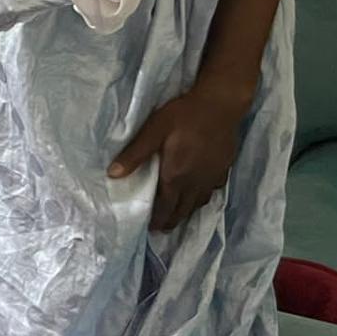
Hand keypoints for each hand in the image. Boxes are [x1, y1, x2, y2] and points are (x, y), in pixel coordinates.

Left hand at [108, 84, 251, 230]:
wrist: (220, 106)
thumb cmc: (183, 116)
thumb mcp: (153, 130)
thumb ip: (134, 154)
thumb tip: (113, 175)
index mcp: (176, 176)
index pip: (166, 206)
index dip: (158, 219)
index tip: (151, 229)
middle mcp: (195, 182)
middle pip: (183, 209)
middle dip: (171, 221)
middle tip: (161, 228)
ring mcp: (212, 178)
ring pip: (198, 203)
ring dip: (186, 212)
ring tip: (176, 215)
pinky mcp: (223, 170)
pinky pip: (210, 192)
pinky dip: (201, 199)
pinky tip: (197, 194)